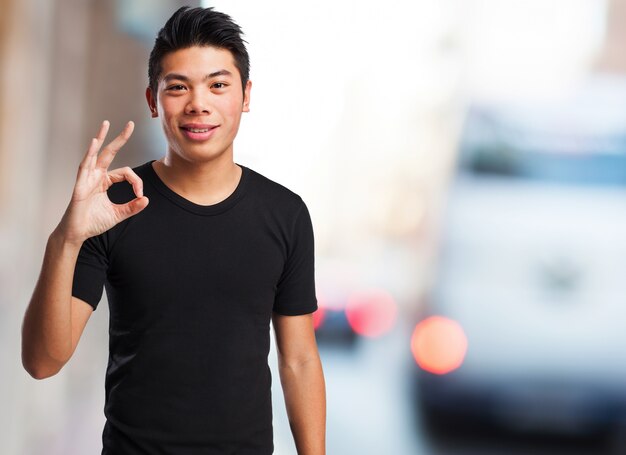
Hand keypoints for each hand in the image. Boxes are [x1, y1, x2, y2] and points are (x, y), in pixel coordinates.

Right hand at [57, 120, 148, 245]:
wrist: (78, 233)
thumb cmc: (94, 222)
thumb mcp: (118, 214)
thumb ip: (132, 207)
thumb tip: (146, 199)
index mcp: (105, 181)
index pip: (126, 172)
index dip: (136, 181)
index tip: (140, 194)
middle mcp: (96, 176)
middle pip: (109, 152)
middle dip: (120, 138)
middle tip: (130, 124)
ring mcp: (87, 178)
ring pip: (95, 154)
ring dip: (101, 138)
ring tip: (106, 124)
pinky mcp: (80, 184)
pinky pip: (85, 166)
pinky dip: (90, 154)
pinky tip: (95, 142)